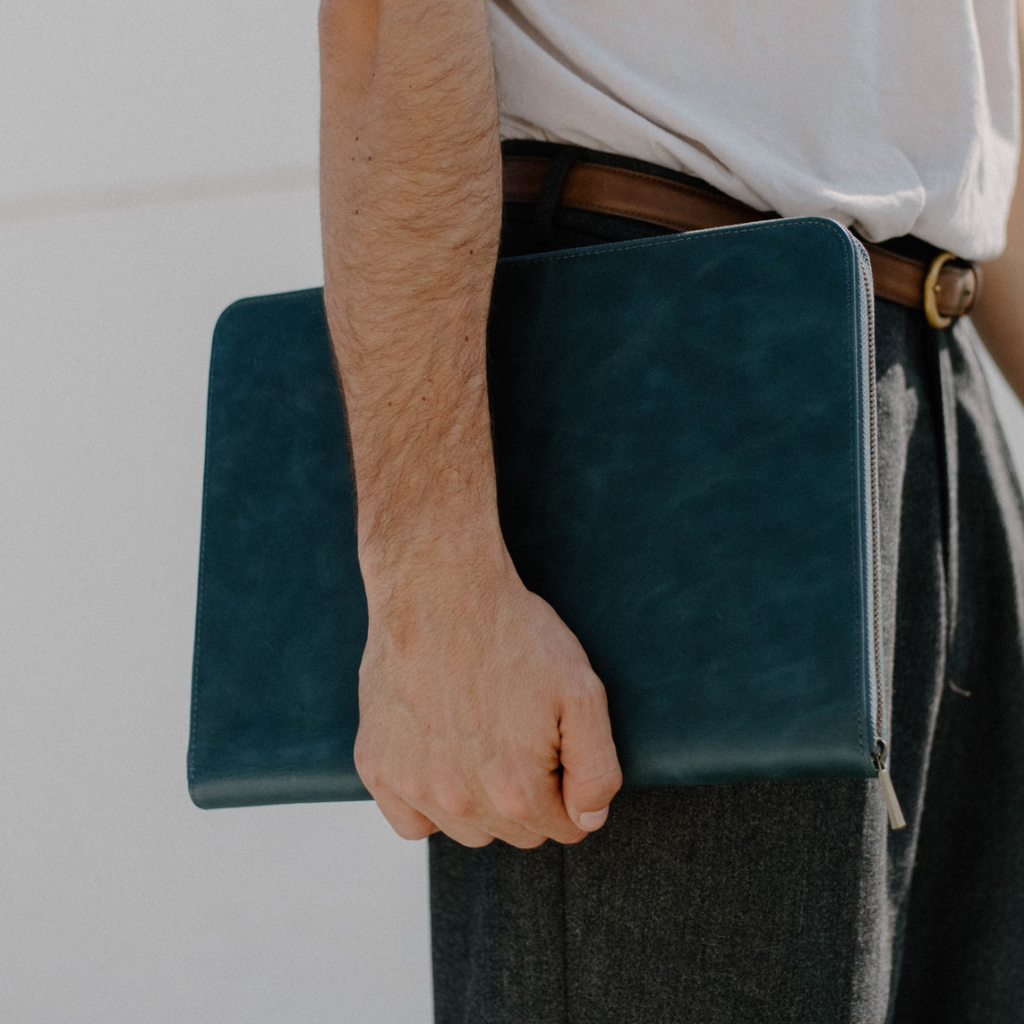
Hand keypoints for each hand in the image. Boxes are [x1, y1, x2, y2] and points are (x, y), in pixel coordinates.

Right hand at [353, 551, 622, 847]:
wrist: (439, 588)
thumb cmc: (514, 635)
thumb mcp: (582, 692)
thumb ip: (597, 770)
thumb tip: (587, 820)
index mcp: (518, 791)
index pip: (566, 827)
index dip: (570, 784)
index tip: (555, 742)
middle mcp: (461, 802)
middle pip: (517, 833)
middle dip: (529, 793)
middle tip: (519, 730)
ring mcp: (413, 787)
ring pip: (466, 830)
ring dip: (480, 800)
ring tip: (481, 736)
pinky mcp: (376, 767)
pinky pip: (411, 821)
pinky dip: (428, 802)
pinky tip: (440, 755)